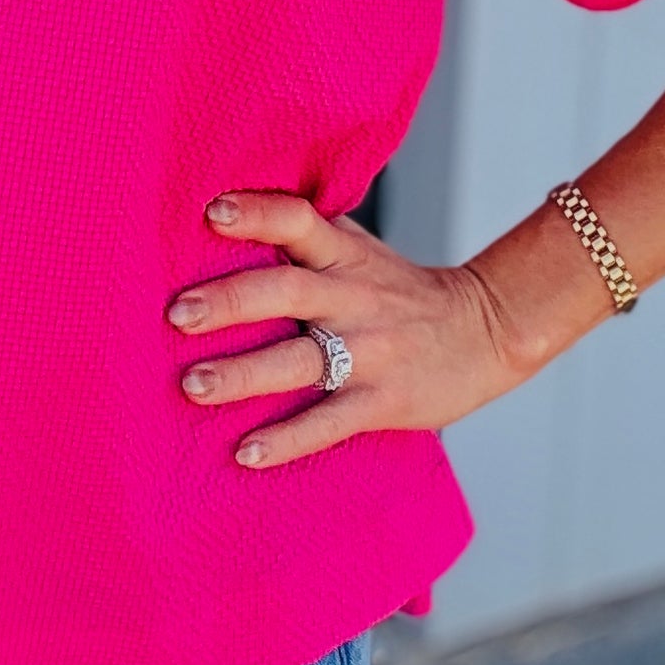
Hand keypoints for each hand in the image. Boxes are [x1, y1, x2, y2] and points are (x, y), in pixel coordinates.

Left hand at [167, 191, 518, 469]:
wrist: (486, 330)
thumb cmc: (401, 291)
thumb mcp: (360, 251)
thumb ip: (306, 238)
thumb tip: (223, 217)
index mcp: (345, 255)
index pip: (300, 221)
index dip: (258, 214)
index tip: (212, 213)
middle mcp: (353, 297)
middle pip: (288, 292)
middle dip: (231, 302)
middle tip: (177, 315)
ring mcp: (369, 351)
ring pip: (301, 361)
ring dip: (243, 374)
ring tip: (192, 385)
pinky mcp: (383, 401)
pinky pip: (329, 421)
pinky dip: (287, 439)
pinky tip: (246, 452)